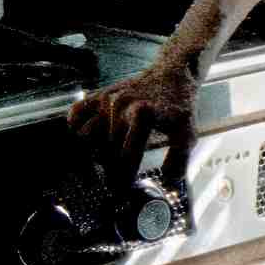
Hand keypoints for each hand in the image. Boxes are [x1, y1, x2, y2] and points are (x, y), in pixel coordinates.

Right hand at [65, 52, 198, 184]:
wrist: (171, 74)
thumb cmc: (178, 107)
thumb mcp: (187, 132)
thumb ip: (179, 160)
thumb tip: (167, 180)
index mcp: (142, 114)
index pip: (126, 156)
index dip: (123, 178)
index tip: (123, 190)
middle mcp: (121, 105)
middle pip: (105, 150)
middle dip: (110, 170)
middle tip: (115, 182)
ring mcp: (108, 99)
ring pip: (86, 135)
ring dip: (94, 152)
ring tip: (106, 163)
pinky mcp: (100, 94)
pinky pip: (76, 114)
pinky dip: (77, 128)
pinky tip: (91, 139)